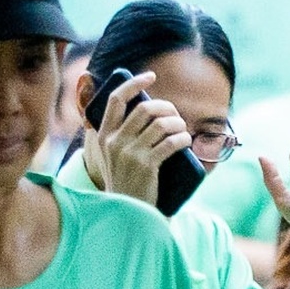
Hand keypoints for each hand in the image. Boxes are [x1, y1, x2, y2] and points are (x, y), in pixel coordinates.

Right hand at [83, 79, 191, 200]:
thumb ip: (120, 133)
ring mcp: (129, 154)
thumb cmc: (126, 180)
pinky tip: (186, 140)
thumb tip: (145, 108)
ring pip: (160, 124)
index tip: (151, 76)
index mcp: (103, 135)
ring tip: (182, 129)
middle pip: (144, 109)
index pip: (116, 99)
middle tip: (175, 114)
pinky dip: (182, 138)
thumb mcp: (113, 155)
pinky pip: (170, 142)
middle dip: (166, 107)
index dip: (134, 83)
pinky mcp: (146, 166)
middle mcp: (113, 142)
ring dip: (177, 123)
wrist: (126, 211)